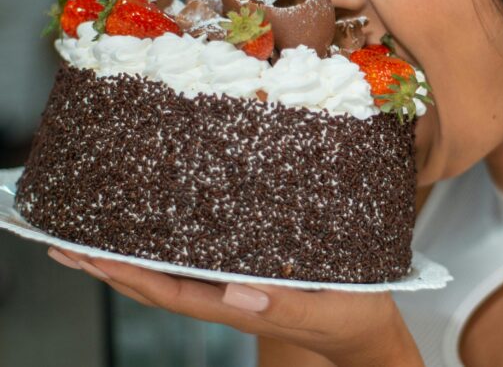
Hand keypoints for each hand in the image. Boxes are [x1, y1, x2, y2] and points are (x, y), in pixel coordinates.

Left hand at [48, 247, 423, 366]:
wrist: (366, 332)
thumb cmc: (354, 316)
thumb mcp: (329, 308)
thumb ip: (285, 303)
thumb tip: (233, 290)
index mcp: (241, 307)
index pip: (169, 294)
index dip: (126, 275)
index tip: (87, 255)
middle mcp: (229, 300)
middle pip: (156, 289)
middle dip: (109, 269)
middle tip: (67, 243)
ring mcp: (236, 293)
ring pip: (170, 281)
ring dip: (129, 262)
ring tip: (95, 241)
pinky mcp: (250, 281)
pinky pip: (194, 271)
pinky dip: (164, 256)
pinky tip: (158, 239)